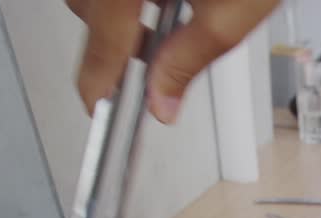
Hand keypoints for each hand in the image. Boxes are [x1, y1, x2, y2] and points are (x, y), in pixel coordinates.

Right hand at [66, 0, 278, 123]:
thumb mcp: (234, 10)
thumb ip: (191, 58)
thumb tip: (162, 99)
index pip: (102, 37)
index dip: (98, 80)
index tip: (99, 104)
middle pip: (86, 5)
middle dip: (114, 32)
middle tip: (152, 50)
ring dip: (116, 3)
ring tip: (168, 3)